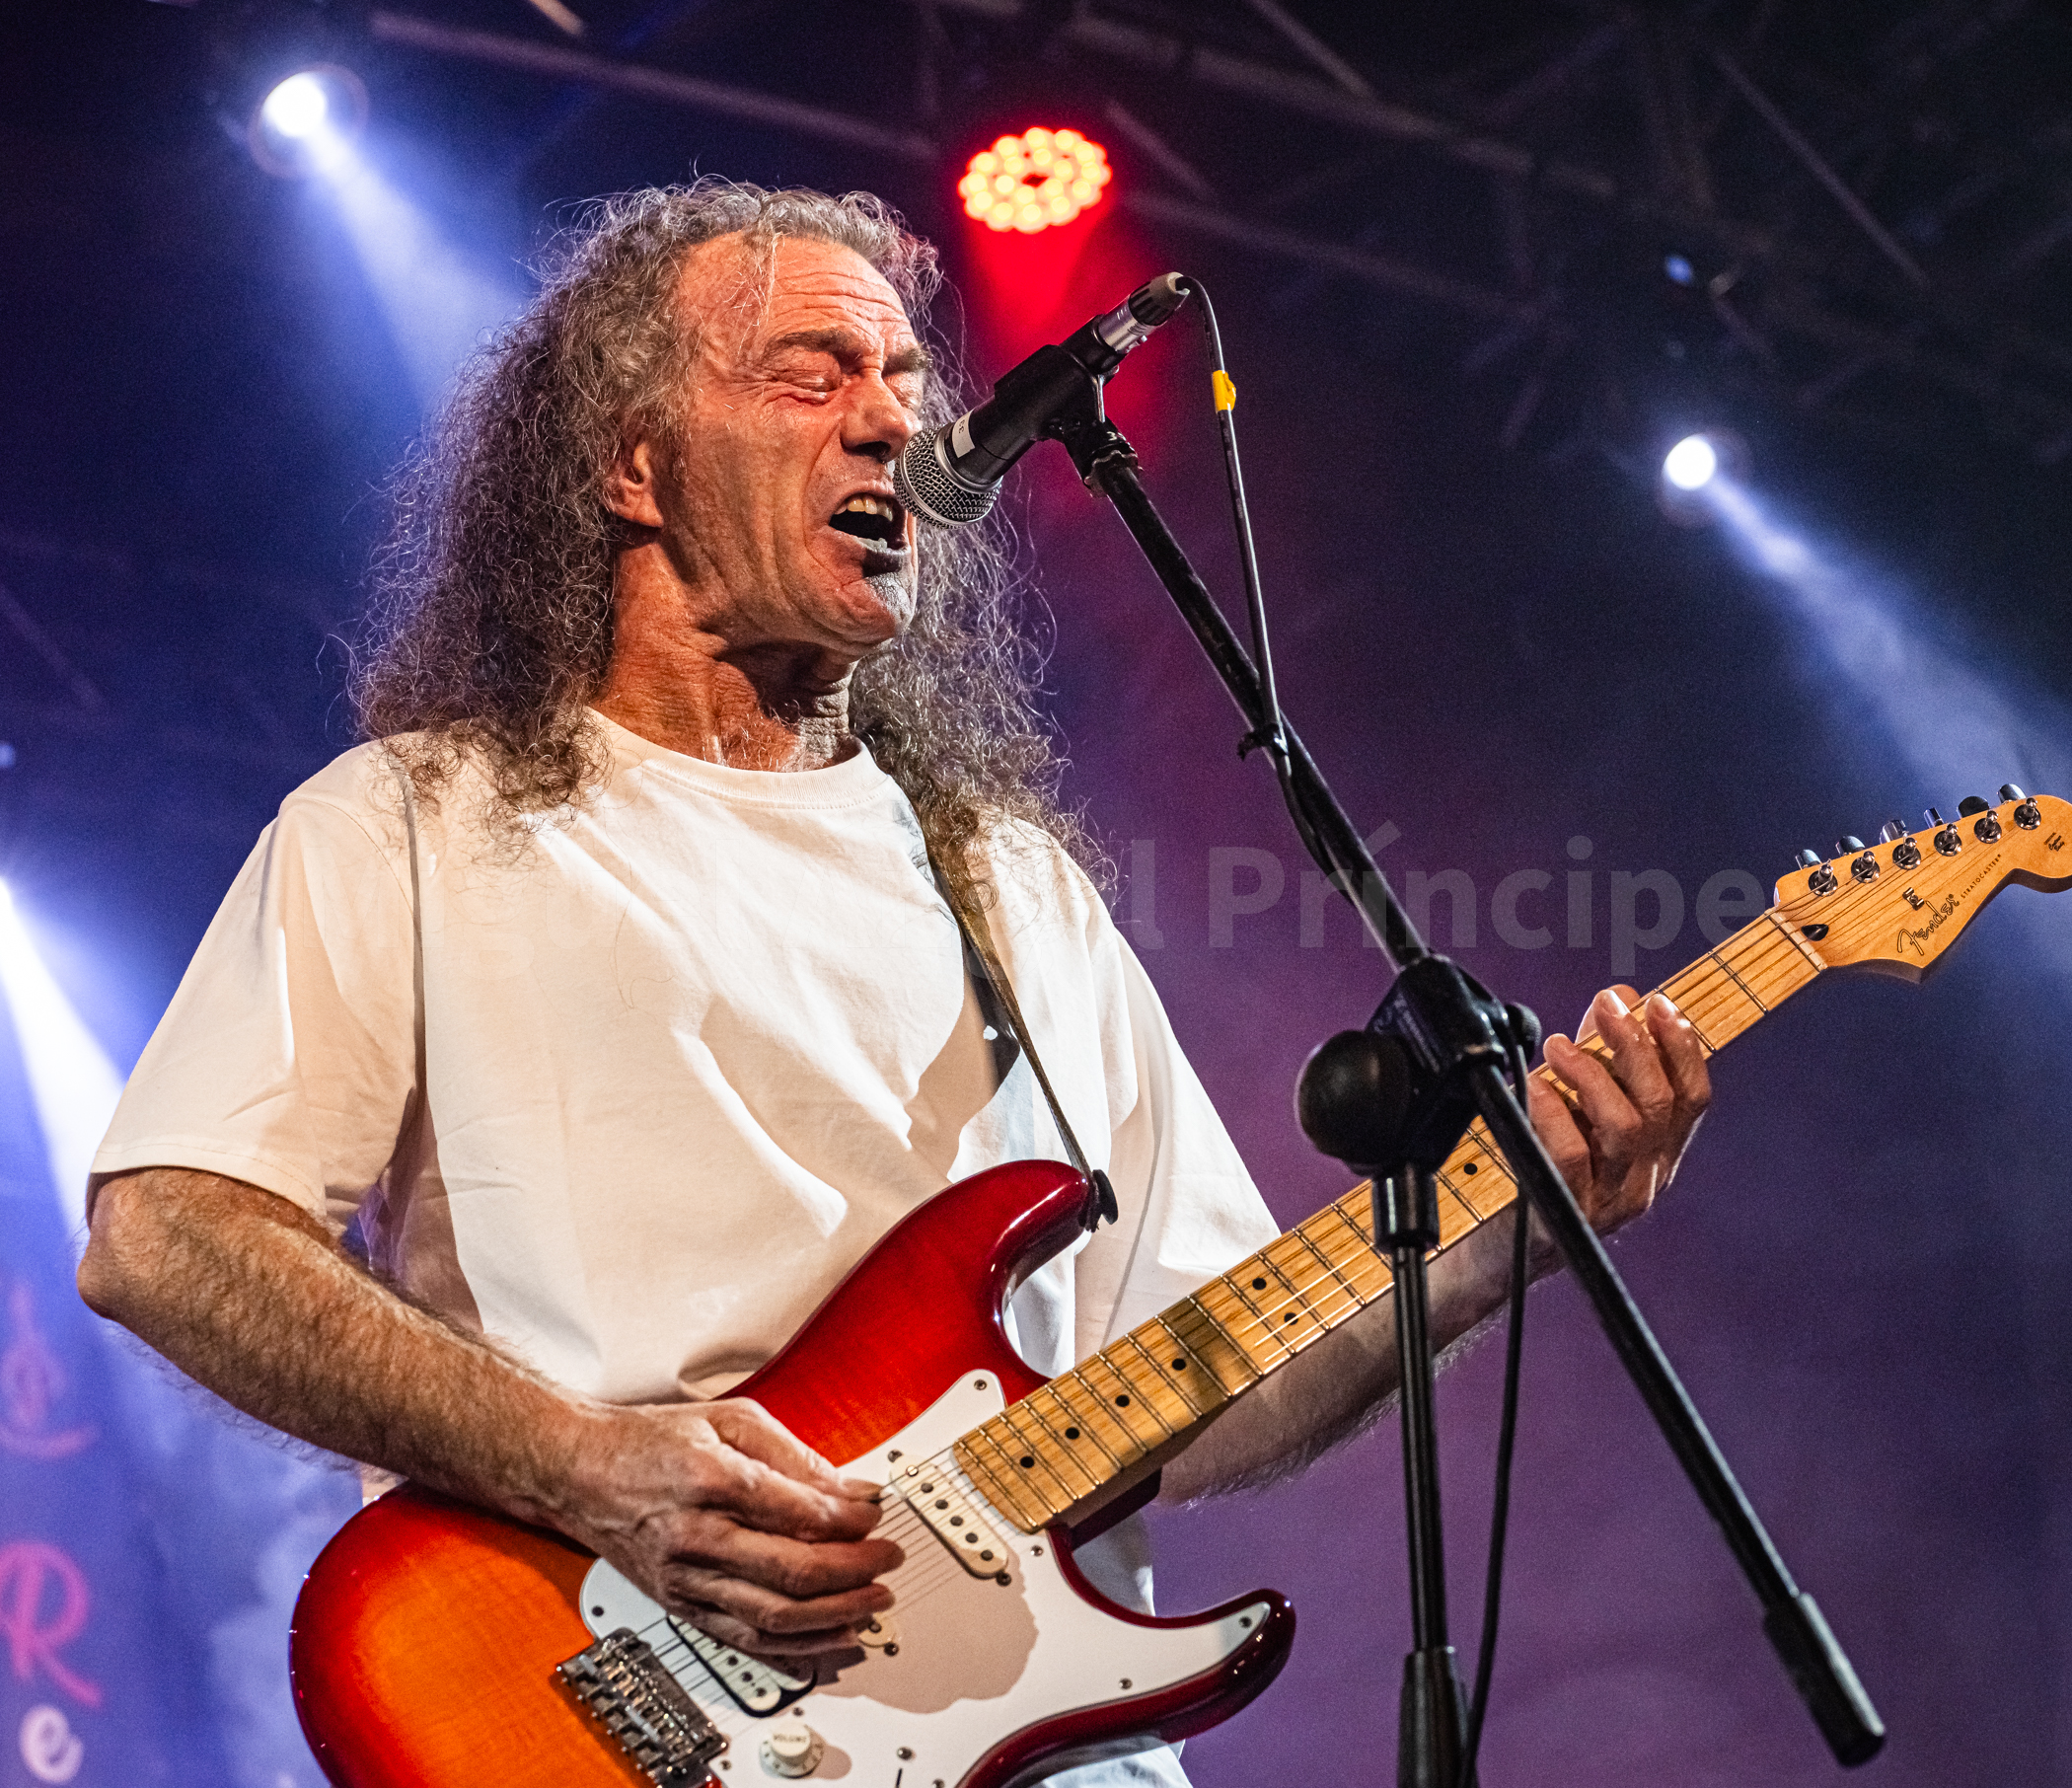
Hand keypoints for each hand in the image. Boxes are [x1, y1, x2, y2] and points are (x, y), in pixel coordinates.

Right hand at [553, 1397, 901, 1657]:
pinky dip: (795, 1646)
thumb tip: (852, 1490)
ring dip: (835, 1615)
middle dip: (855, 1570)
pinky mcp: (680, 1606)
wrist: (580, 1472)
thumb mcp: (731, 1421)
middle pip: (793, 1571)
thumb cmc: (653, 1441)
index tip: (879, 1514)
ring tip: (873, 1603)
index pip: (801, 1513)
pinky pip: (744, 1640)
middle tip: (889, 1560)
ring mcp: (685, 1579)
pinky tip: (831, 1637)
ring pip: (773, 1615)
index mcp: (711, 1479)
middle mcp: (696, 1535)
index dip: (852, 1521)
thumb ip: (795, 1455)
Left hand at [1523, 984, 1710, 1268]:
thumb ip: (1601, 1056)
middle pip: (1661, 1104)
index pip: (1694, 1097)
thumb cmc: (1543, 1169)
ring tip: (1559, 1047)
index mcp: (1659, 1154)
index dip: (1683, 1047)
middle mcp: (1646, 1179)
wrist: (1504, 1254)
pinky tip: (1535, 1087)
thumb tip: (1619, 998)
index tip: (1658, 1003)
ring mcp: (1612, 1200)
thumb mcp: (1578, 1107)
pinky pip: (1573, 1155)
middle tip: (1606, 1007)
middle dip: (1636, 1045)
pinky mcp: (1571, 1211)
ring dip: (1593, 1074)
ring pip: (1626, 1127)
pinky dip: (1554, 1112)